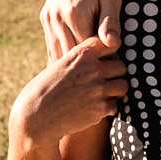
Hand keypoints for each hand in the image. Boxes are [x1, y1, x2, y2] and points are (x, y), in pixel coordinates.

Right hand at [10, 35, 127, 149]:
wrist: (36, 116)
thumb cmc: (45, 89)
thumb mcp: (59, 65)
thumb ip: (80, 59)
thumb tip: (98, 54)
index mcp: (81, 54)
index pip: (108, 43)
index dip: (109, 50)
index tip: (105, 58)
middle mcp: (92, 69)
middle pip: (122, 66)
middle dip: (115, 74)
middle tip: (106, 80)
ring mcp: (98, 89)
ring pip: (123, 86)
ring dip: (116, 91)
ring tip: (104, 94)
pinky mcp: (100, 108)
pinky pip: (116, 105)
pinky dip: (108, 108)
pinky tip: (94, 107)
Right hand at [40, 0, 122, 60]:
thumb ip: (110, 21)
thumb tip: (113, 44)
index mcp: (74, 14)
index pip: (87, 50)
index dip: (100, 59)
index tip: (111, 61)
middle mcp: (56, 17)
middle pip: (70, 54)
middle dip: (84, 63)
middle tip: (100, 71)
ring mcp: (48, 17)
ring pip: (57, 52)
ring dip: (70, 61)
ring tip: (86, 67)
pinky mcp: (44, 16)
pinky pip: (51, 44)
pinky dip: (61, 53)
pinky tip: (73, 60)